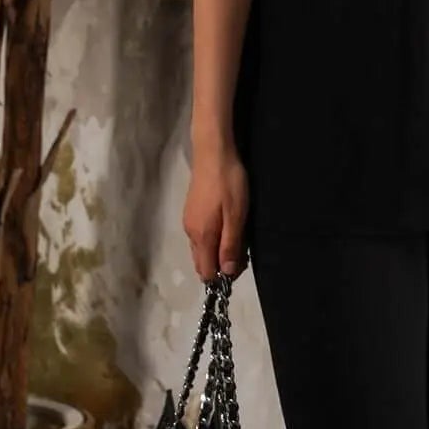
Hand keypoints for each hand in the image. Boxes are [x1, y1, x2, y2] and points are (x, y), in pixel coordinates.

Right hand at [183, 142, 250, 280]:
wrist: (212, 152)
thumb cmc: (228, 184)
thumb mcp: (236, 215)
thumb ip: (230, 245)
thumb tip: (227, 273)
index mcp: (202, 237)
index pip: (206, 272)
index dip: (222, 276)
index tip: (239, 265)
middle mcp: (190, 233)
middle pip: (202, 262)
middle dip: (219, 265)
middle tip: (240, 251)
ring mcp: (188, 221)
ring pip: (200, 249)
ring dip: (215, 251)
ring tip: (235, 236)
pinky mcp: (191, 211)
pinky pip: (200, 236)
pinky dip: (211, 239)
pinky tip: (224, 226)